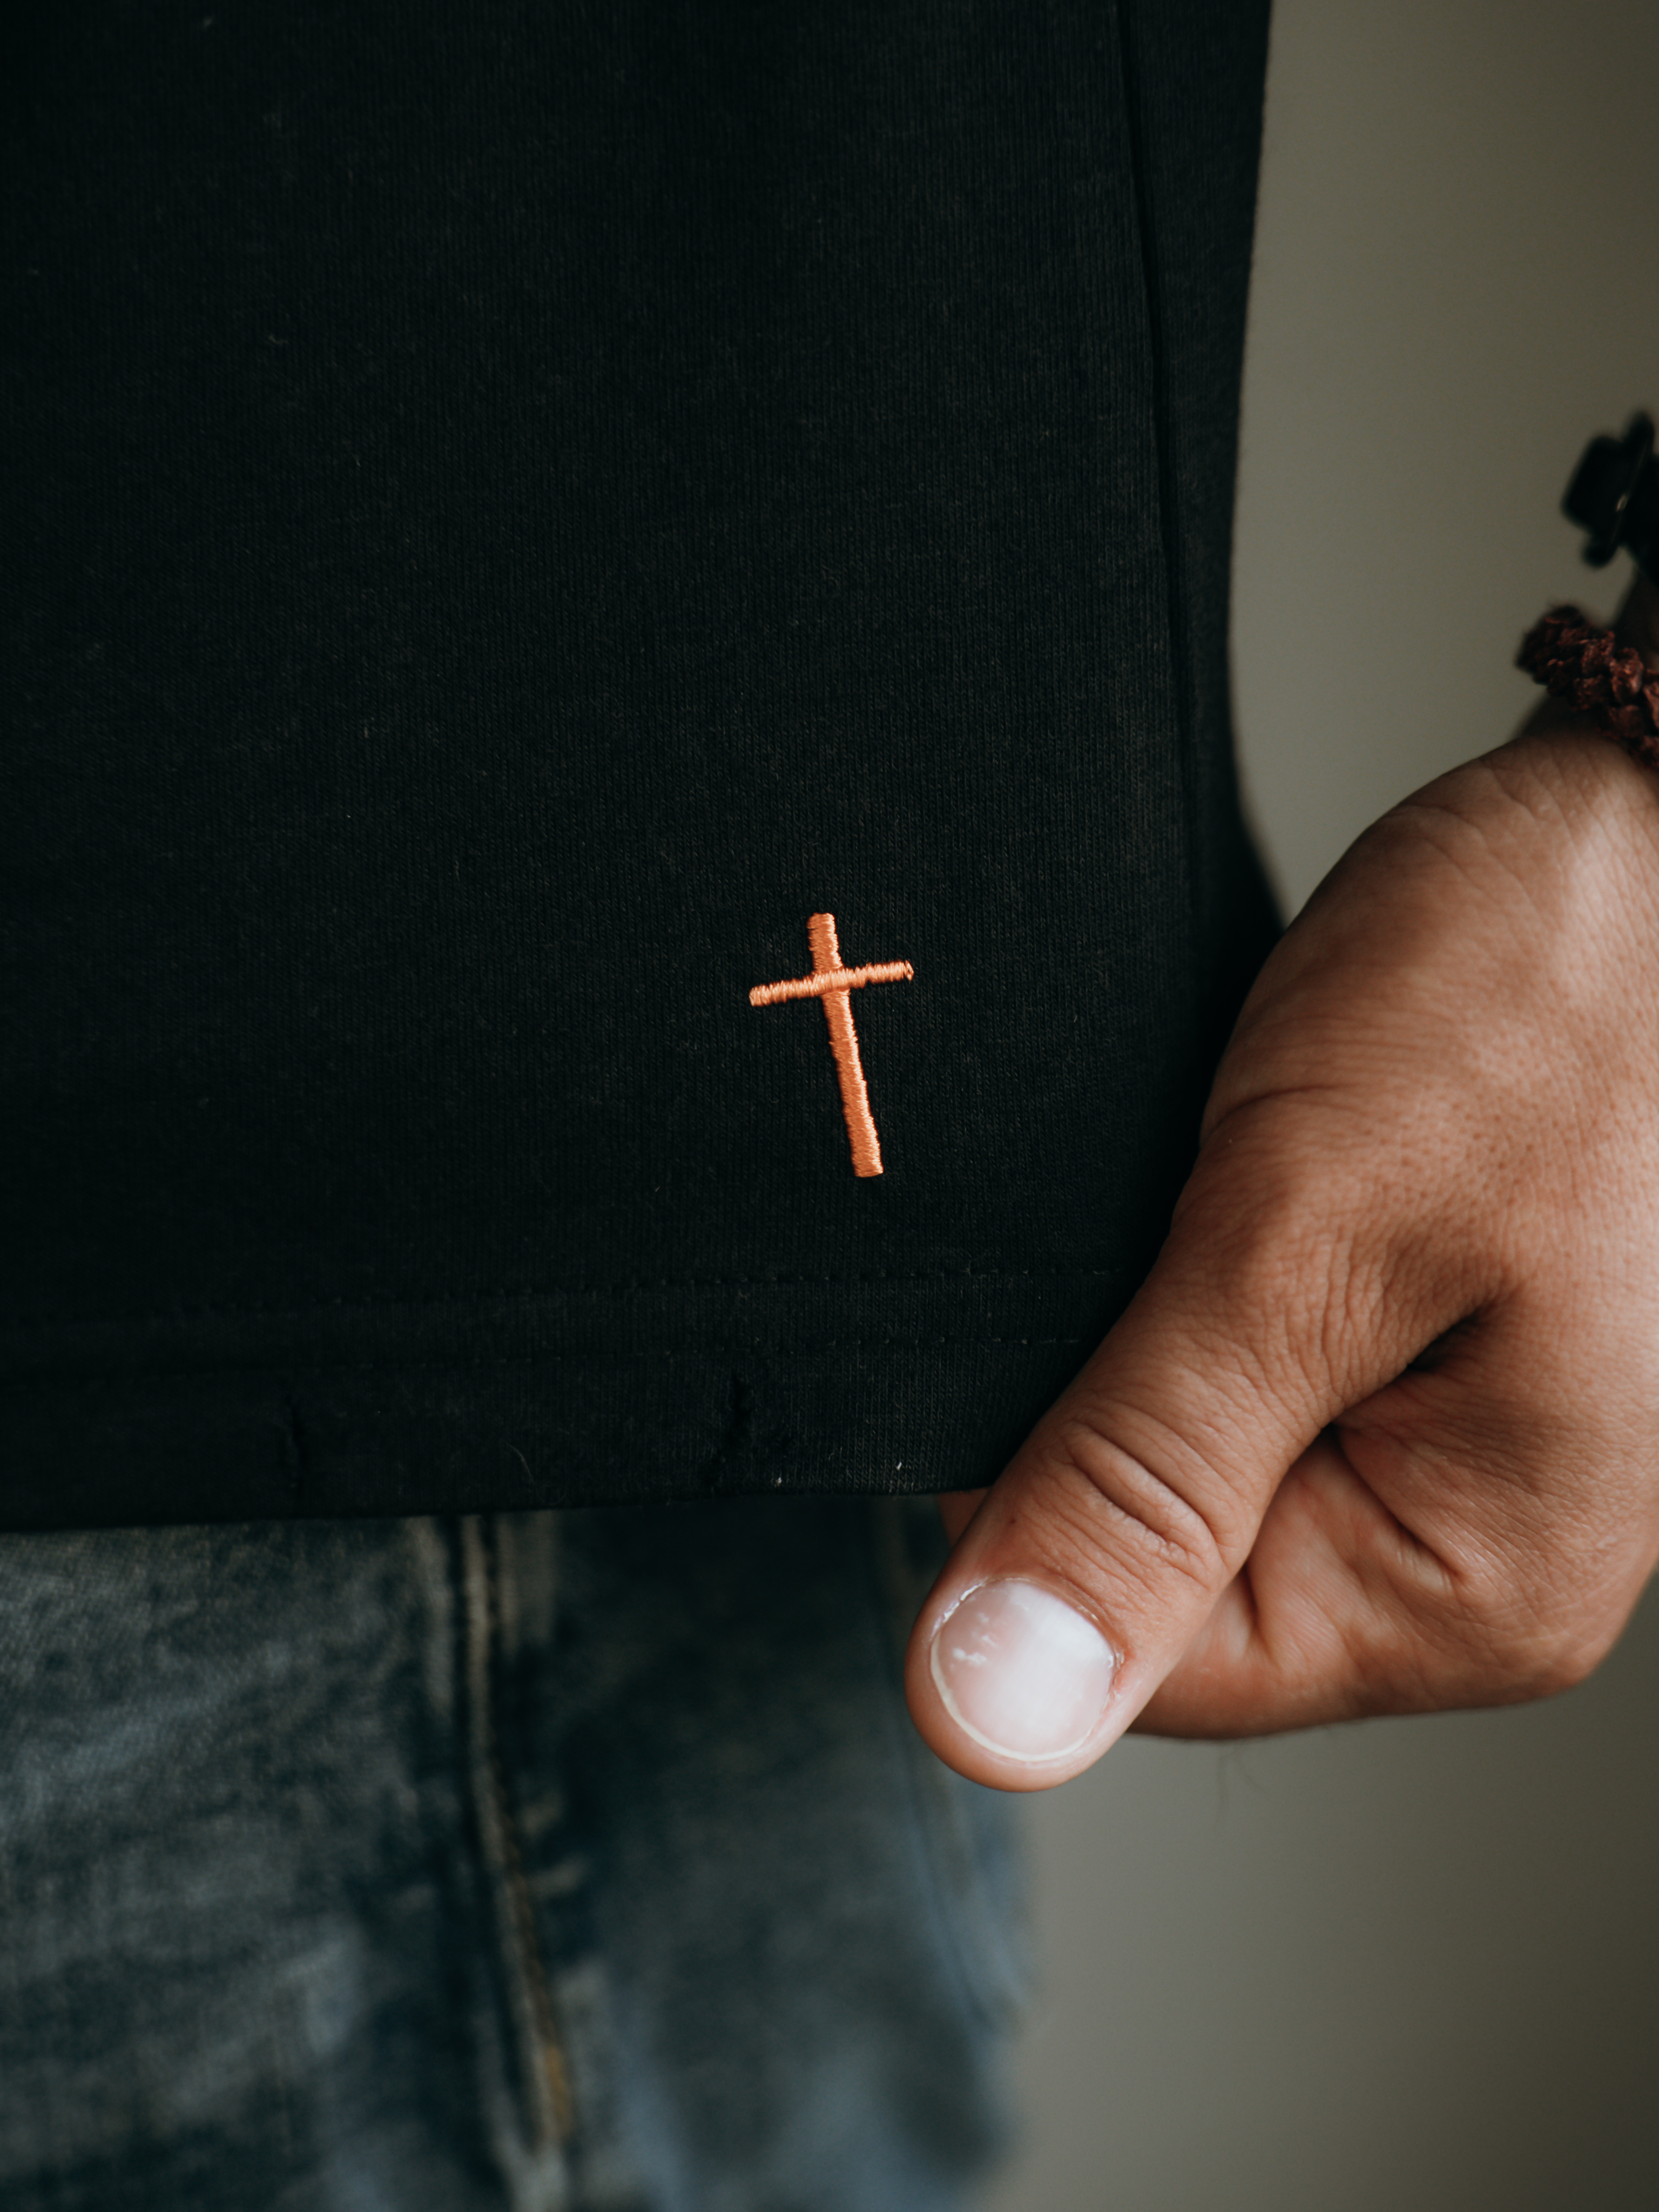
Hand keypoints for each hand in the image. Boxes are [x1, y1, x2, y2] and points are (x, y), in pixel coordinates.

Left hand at [906, 578, 1658, 1788]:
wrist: (1646, 831)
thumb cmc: (1538, 1002)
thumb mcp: (1307, 1239)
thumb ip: (1144, 1477)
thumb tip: (983, 1724)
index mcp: (1473, 1590)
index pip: (1148, 1661)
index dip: (1042, 1506)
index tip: (1058, 1320)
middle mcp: (1471, 1556)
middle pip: (1172, 1565)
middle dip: (1117, 1399)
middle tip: (1162, 1225)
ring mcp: (1452, 1453)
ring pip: (1194, 1459)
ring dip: (1152, 1326)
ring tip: (1209, 1187)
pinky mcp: (1417, 1355)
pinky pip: (1245, 1372)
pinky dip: (1198, 1278)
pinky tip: (1228, 1181)